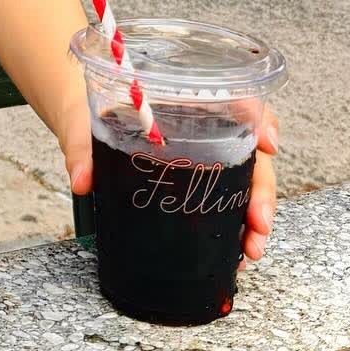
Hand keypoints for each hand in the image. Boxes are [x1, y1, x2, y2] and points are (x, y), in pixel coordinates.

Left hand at [57, 88, 280, 266]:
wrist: (82, 118)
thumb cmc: (91, 110)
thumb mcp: (84, 121)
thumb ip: (82, 146)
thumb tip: (81, 180)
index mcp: (184, 100)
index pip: (237, 100)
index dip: (261, 119)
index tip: (267, 144)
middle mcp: (204, 127)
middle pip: (249, 152)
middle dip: (261, 190)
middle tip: (258, 224)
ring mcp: (204, 156)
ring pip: (246, 181)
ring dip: (256, 216)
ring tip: (251, 248)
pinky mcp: (193, 181)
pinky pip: (226, 200)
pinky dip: (237, 225)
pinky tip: (237, 250)